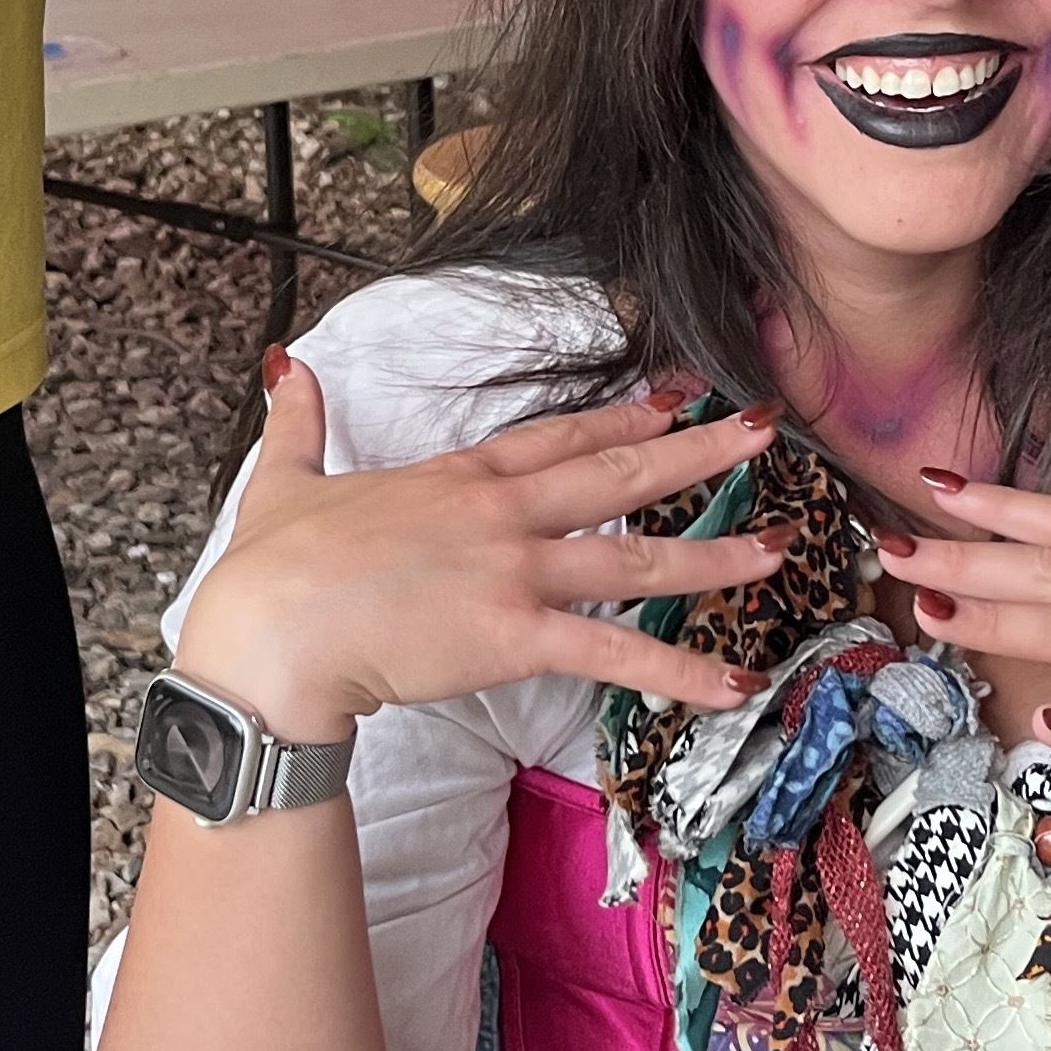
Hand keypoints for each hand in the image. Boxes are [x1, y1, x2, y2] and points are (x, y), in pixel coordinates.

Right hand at [171, 353, 790, 743]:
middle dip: (698, 450)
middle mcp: (501, 513)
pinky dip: (679, 672)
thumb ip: (300, 421)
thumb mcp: (286, 478)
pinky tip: (733, 683)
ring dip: (714, 553)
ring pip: (636, 556)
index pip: (556, 435)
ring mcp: (516, 571)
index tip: (675, 396)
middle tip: (765, 429)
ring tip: (779, 547)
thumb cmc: (272, 569)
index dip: (620, 415)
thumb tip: (287, 367)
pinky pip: (615, 653)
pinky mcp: (517, 635)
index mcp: (456, 476)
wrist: (270, 634)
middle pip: (618, 472)